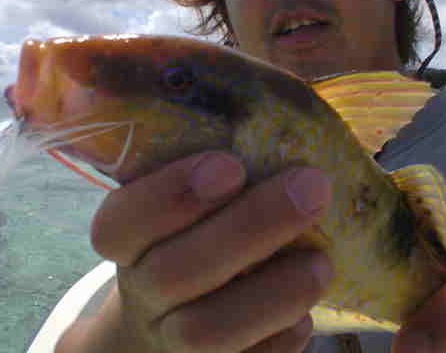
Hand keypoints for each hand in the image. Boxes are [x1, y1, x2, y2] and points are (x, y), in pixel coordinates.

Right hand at [69, 151, 332, 351]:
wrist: (161, 327)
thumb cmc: (186, 242)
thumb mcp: (180, 205)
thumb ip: (210, 170)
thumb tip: (276, 114)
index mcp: (124, 242)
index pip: (121, 221)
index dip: (170, 195)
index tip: (230, 164)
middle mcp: (141, 291)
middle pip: (176, 271)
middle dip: (249, 226)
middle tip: (311, 186)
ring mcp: (171, 340)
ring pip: (207, 330)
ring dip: (272, 292)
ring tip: (323, 261)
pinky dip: (281, 338)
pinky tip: (306, 312)